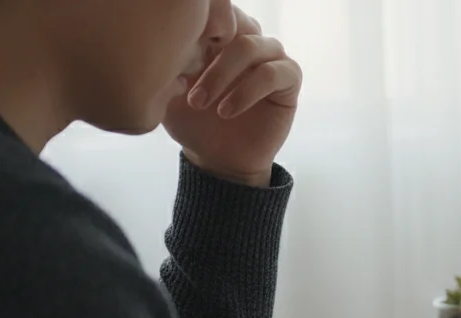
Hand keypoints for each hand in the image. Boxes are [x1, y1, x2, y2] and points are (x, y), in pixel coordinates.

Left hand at [163, 7, 302, 186]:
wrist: (218, 159)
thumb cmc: (192, 121)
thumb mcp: (170, 87)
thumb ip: (172, 58)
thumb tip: (173, 40)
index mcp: (219, 33)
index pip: (217, 8)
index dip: (198, 24)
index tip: (175, 53)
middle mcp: (247, 38)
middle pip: (233, 20)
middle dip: (205, 50)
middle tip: (181, 79)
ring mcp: (271, 57)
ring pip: (250, 46)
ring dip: (221, 74)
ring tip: (200, 102)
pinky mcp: (289, 79)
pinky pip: (272, 73)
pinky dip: (246, 92)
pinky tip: (226, 111)